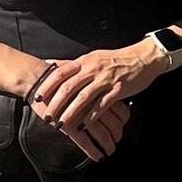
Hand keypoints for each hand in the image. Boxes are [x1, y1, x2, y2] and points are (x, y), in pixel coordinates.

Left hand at [30, 46, 160, 144]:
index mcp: (85, 61)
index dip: (47, 86)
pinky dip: (92, 115)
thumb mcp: (93, 57)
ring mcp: (106, 80)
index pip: (60, 73)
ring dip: (70, 112)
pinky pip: (103, 104)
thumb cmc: (117, 59)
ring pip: (83, 98)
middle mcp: (93, 70)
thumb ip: (74, 65)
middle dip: (55, 104)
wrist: (144, 57)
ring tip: (61, 124)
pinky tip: (84, 124)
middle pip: (68, 87)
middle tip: (47, 116)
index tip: (37, 97)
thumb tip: (52, 67)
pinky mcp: (119, 89)